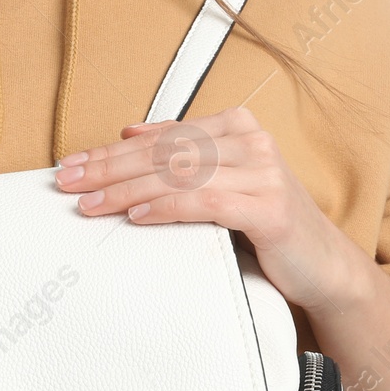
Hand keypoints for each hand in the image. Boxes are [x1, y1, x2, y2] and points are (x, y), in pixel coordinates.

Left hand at [53, 105, 368, 319]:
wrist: (321, 264)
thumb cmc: (264, 224)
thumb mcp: (221, 182)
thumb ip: (184, 157)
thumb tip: (129, 133)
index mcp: (236, 126)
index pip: (161, 136)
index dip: (111, 150)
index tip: (72, 164)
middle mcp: (251, 142)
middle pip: (164, 152)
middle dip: (109, 168)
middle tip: (68, 182)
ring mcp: (263, 172)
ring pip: (179, 175)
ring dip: (127, 190)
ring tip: (90, 204)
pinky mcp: (269, 207)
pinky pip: (205, 202)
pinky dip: (166, 208)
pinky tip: (136, 216)